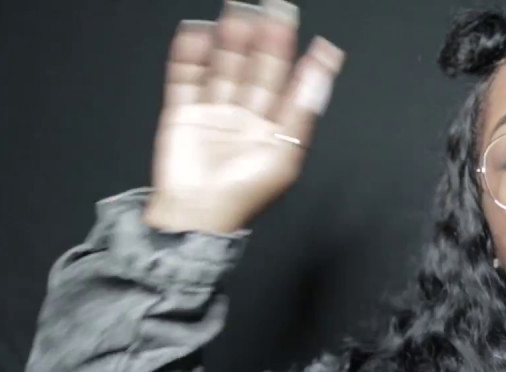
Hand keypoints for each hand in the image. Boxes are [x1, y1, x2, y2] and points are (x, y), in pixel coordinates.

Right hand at [145, 1, 344, 233]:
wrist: (196, 216)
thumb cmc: (243, 195)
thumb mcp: (285, 153)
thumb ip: (303, 108)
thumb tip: (322, 72)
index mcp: (273, 127)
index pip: (286, 82)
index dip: (294, 55)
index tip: (304, 31)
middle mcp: (245, 116)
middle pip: (254, 69)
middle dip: (262, 39)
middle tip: (271, 9)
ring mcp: (213, 112)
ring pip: (222, 67)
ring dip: (229, 41)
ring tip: (237, 14)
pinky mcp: (183, 113)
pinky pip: (186, 78)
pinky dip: (190, 56)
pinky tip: (198, 33)